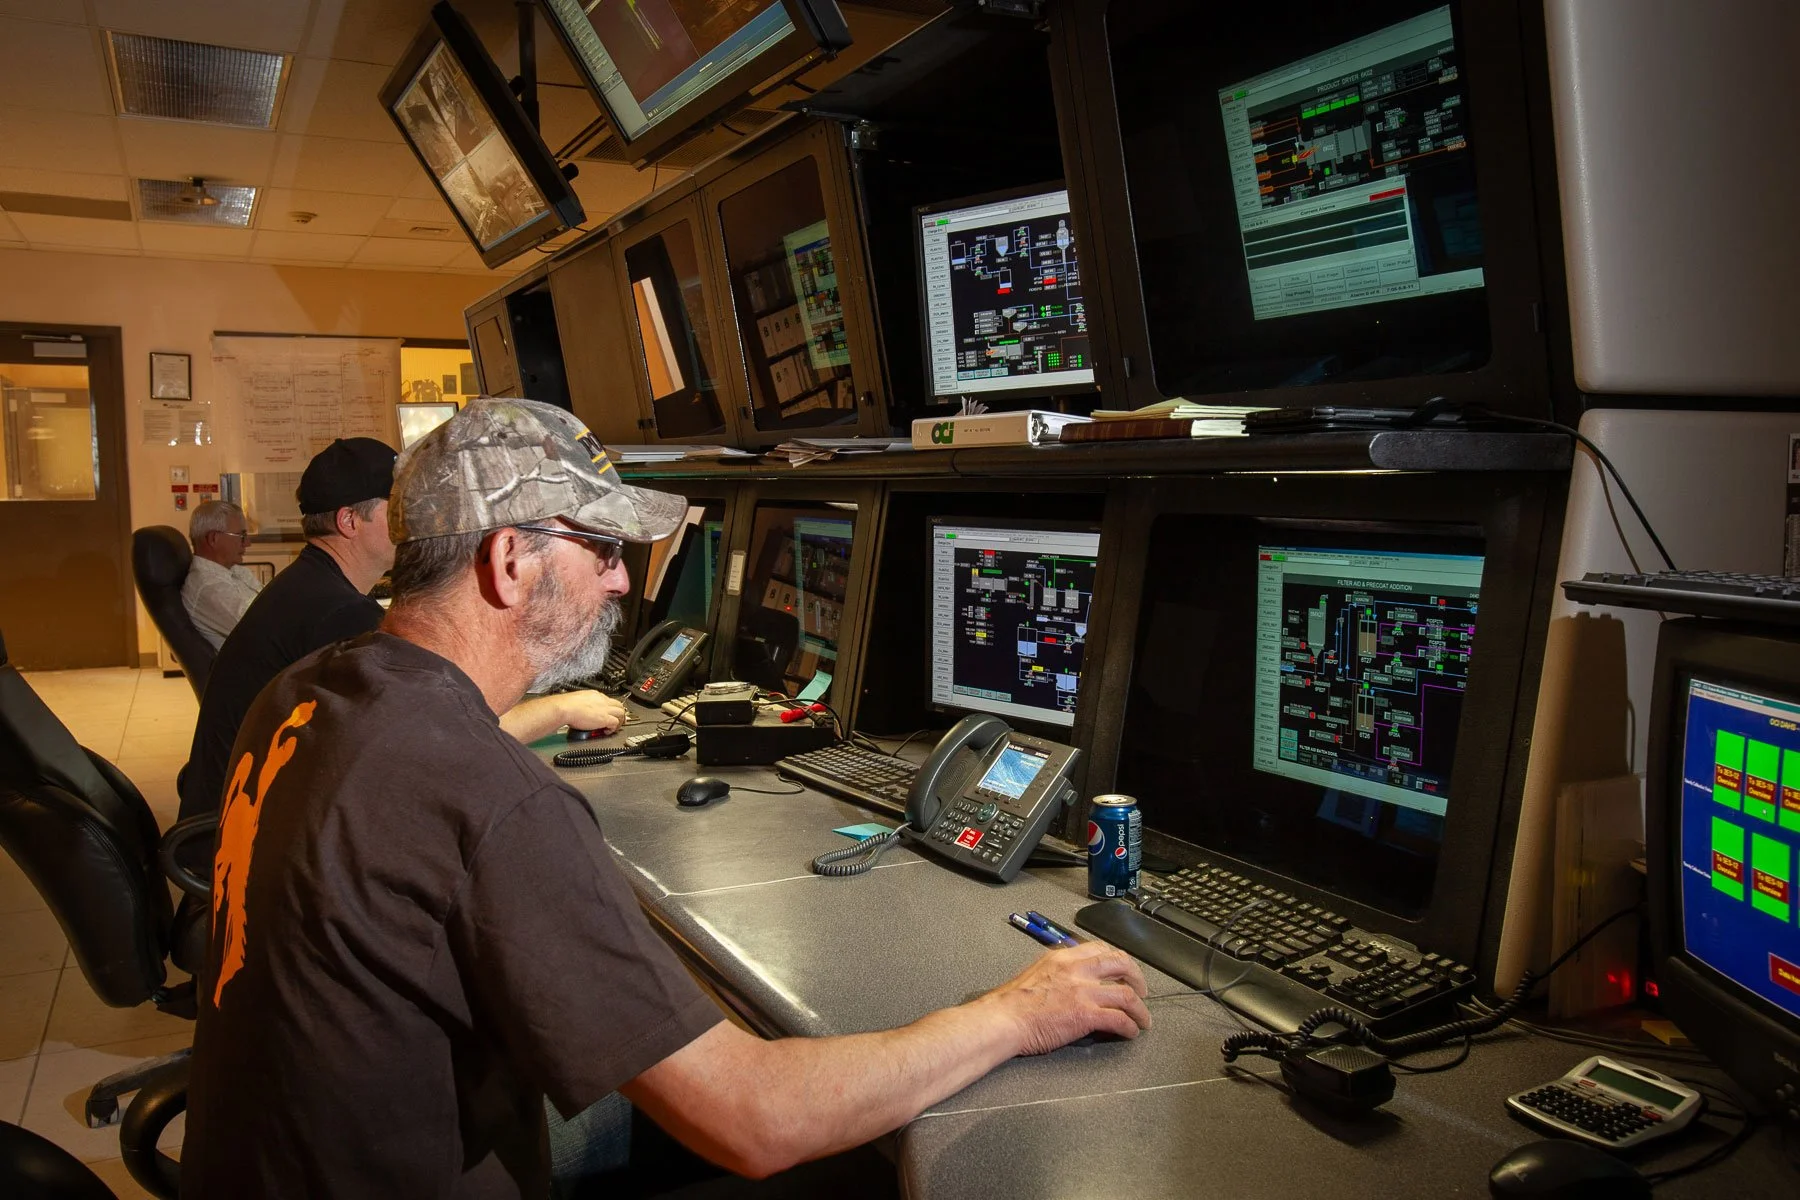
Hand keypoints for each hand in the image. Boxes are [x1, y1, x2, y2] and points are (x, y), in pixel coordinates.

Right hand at [561, 689, 626, 735]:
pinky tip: (607, 731)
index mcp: (595, 695)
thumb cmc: (567, 705)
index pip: (608, 700)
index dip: (610, 707)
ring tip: (615, 727)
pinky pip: (615, 723)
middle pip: (619, 705)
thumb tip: (580, 708)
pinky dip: (613, 728)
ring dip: (620, 721)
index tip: (609, 712)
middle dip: (620, 713)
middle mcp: (602, 700)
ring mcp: (605, 709)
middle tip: (619, 719)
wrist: (566, 708)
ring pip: (621, 713)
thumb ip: (583, 704)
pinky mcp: (605, 718)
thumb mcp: (577, 700)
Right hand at [980, 941, 1150, 1055]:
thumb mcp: (1036, 972)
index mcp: (1063, 956)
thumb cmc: (1012, 1002)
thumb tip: (1072, 981)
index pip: (1100, 949)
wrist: (1005, 1018)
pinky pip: (1119, 1019)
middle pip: (1120, 964)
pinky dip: (1130, 1026)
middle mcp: (1076, 969)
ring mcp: (1083, 991)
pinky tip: (1131, 1032)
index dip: (1118, 960)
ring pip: (1126, 994)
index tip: (1123, 970)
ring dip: (1139, 1008)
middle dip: (1136, 977)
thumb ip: (1058, 972)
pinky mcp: (1086, 1015)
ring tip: (1143, 1018)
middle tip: (1141, 991)